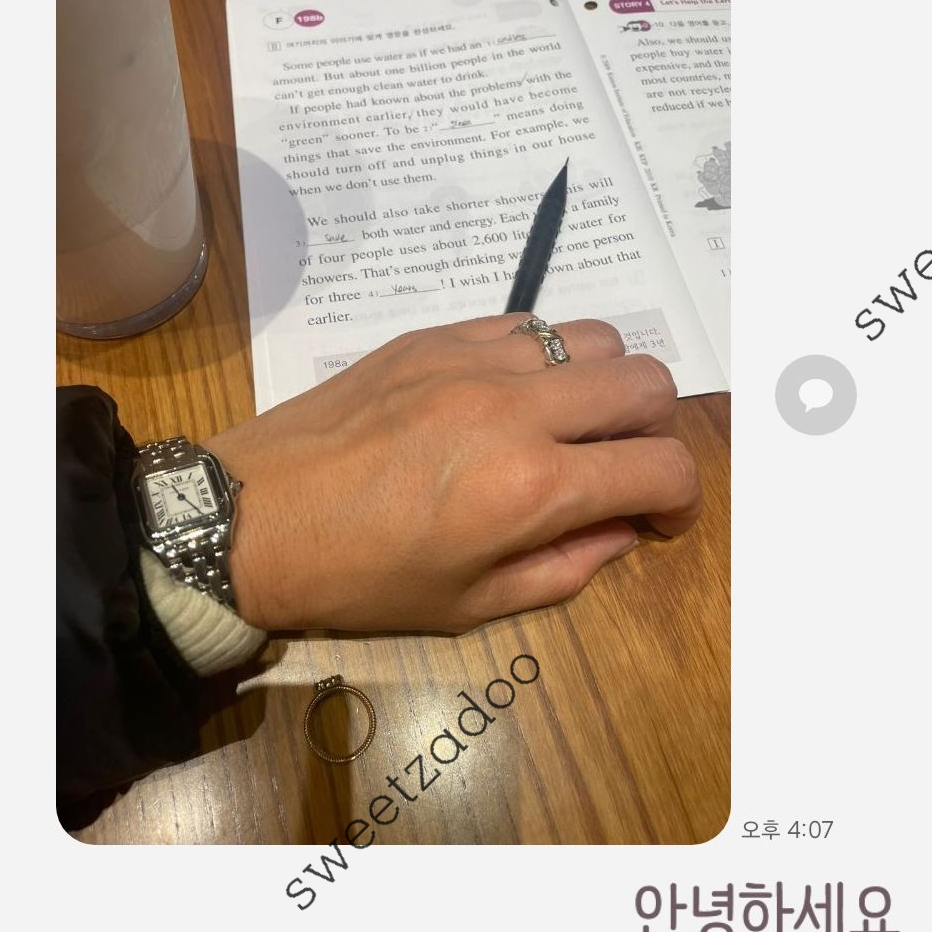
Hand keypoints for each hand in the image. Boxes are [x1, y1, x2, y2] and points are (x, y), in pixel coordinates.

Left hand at [207, 315, 701, 634]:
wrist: (251, 518)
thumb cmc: (359, 578)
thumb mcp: (471, 605)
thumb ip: (567, 567)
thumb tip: (620, 528)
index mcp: (530, 488)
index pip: (660, 467)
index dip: (681, 500)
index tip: (661, 519)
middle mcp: (516, 409)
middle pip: (647, 384)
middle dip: (655, 433)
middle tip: (622, 471)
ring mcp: (474, 360)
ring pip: (596, 339)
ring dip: (605, 387)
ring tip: (570, 429)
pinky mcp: (434, 336)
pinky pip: (527, 326)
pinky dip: (545, 362)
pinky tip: (512, 402)